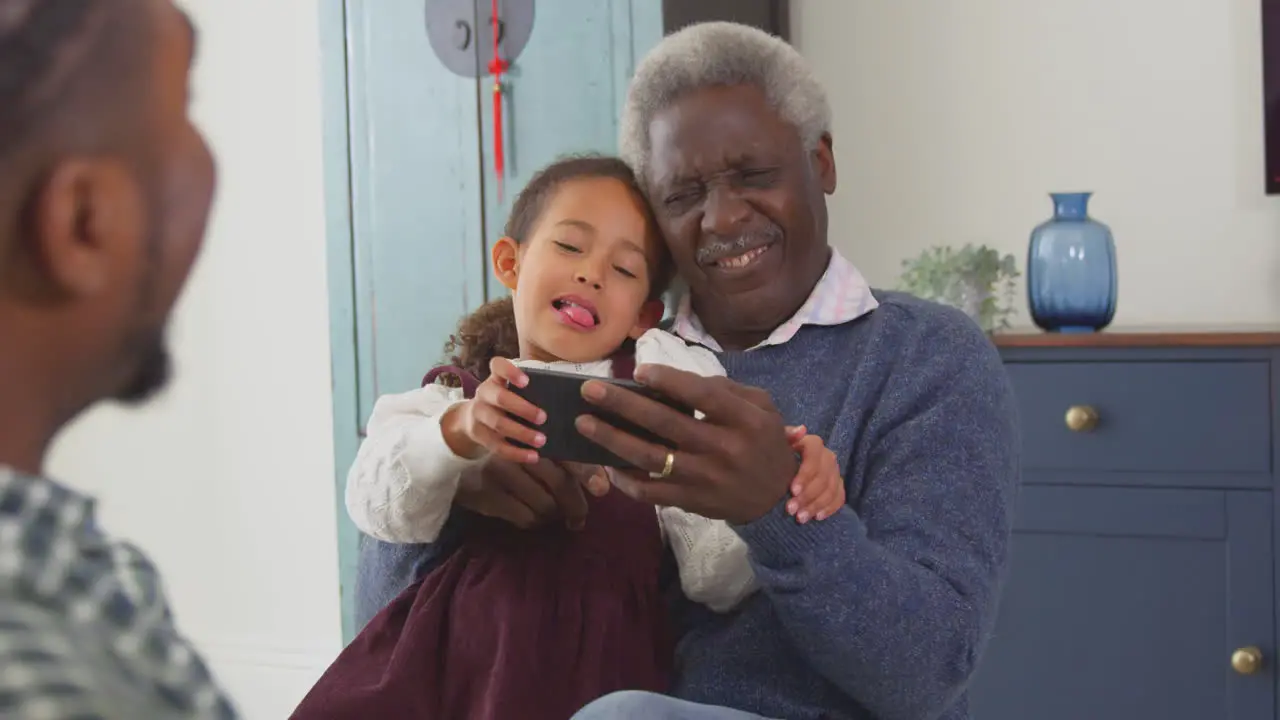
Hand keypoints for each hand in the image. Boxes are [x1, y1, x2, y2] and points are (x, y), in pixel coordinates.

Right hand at [441, 357, 546, 463]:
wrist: (470, 418)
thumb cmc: (503, 400)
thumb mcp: (509, 389)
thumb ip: (529, 389)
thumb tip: (565, 395)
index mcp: (495, 378)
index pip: (497, 366)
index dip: (510, 371)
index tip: (526, 381)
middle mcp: (484, 393)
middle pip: (500, 398)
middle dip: (523, 408)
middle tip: (543, 418)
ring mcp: (479, 414)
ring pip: (499, 424)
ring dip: (522, 433)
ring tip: (541, 440)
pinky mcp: (478, 435)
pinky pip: (497, 446)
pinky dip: (516, 453)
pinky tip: (533, 457)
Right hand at [455, 457, 607, 529]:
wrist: (458, 458)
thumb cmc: (509, 452)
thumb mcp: (535, 447)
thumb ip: (566, 458)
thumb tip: (603, 484)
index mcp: (535, 435)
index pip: (568, 454)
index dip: (589, 473)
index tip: (602, 490)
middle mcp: (518, 450)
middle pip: (560, 483)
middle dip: (575, 506)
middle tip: (578, 519)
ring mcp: (500, 471)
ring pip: (544, 505)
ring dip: (554, 515)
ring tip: (554, 514)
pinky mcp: (487, 494)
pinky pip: (524, 518)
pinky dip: (535, 522)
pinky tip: (535, 518)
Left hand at [574, 364, 797, 523]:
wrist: (778, 497)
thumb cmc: (764, 442)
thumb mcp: (762, 407)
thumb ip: (725, 390)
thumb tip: (675, 382)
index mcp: (744, 420)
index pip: (701, 396)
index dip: (668, 381)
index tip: (636, 371)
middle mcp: (724, 448)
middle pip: (666, 424)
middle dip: (623, 405)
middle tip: (589, 390)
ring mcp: (706, 478)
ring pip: (651, 458)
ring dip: (613, 440)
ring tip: (584, 423)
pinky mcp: (693, 502)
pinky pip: (651, 492)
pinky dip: (626, 480)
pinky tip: (606, 464)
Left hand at [783, 425, 845, 523]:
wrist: (781, 466)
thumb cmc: (777, 454)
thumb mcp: (778, 444)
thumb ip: (786, 436)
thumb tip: (801, 430)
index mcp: (812, 443)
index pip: (814, 454)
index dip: (806, 473)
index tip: (792, 490)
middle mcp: (827, 456)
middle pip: (823, 476)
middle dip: (808, 495)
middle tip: (790, 509)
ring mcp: (834, 471)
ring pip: (831, 489)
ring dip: (816, 505)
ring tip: (800, 518)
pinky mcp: (838, 485)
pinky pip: (839, 497)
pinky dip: (830, 508)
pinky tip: (817, 517)